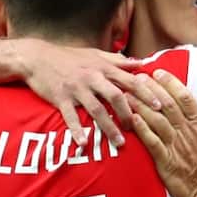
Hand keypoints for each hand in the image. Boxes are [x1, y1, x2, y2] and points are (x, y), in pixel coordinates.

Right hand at [17, 39, 156, 147]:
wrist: (37, 57)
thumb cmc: (69, 57)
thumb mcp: (95, 54)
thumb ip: (118, 60)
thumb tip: (140, 63)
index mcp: (103, 67)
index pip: (129, 80)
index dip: (145, 93)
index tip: (159, 106)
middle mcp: (92, 78)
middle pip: (116, 96)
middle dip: (130, 113)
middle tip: (140, 129)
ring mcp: (76, 89)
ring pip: (96, 109)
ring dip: (109, 127)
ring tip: (120, 143)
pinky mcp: (60, 98)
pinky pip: (70, 116)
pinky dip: (76, 130)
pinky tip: (83, 143)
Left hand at [129, 70, 196, 196]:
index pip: (184, 97)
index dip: (170, 83)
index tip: (159, 72)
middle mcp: (186, 132)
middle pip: (166, 104)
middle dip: (151, 89)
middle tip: (137, 77)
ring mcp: (175, 146)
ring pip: (155, 120)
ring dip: (140, 105)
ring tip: (127, 93)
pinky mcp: (165, 161)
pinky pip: (151, 142)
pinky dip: (141, 129)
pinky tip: (131, 118)